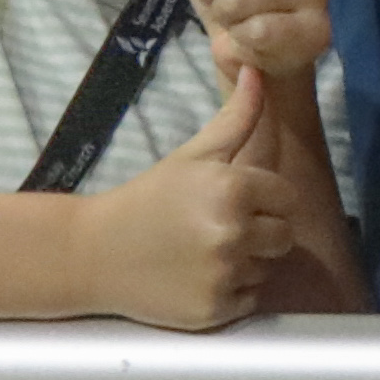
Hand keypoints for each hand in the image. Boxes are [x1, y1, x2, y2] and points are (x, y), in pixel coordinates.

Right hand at [83, 64, 301, 330]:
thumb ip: (236, 118)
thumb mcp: (191, 156)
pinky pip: (250, 300)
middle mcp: (233, 232)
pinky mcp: (216, 309)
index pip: (286, 198)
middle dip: (258, 232)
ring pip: (267, 269)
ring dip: (244, 263)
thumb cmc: (147, 199)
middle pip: (284, 236)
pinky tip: (196, 277)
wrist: (92, 253)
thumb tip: (257, 70)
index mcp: (233, 189)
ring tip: (202, 252)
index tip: (229, 201)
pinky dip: (230, 293)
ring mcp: (225, 274)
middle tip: (214, 227)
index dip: (262, 199)